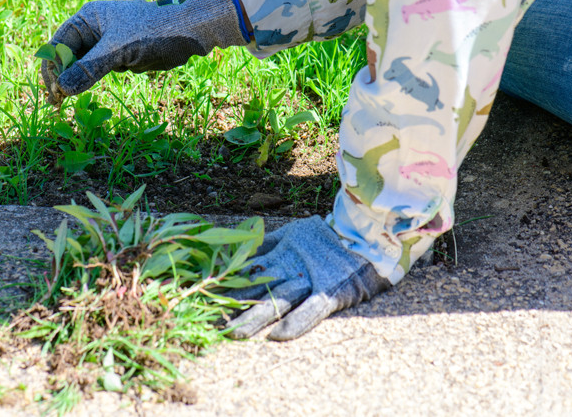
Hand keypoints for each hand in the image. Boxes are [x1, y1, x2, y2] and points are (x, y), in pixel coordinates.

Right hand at [41, 0, 247, 104]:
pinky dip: (88, 81)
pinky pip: (95, 71)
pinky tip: (83, 93)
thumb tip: (64, 88)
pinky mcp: (117, 56)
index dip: (52, 68)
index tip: (55, 91)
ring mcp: (104, 43)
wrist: (188, 33)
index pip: (58, 45)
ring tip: (63, 102)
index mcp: (87, 19)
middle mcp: (92, 29)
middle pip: (65, 56)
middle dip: (60, 77)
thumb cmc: (154, 32)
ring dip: (73, 82)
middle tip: (56, 102)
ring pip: (79, 66)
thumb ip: (90, 68)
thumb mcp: (119, 49)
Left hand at [226, 216, 389, 340]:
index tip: (204, 296)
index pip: (249, 273)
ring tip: (234, 335)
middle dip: (234, 308)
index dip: (227, 285)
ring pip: (278, 301)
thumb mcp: (292, 234)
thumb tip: (237, 247)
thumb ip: (267, 242)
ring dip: (255, 318)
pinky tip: (277, 337)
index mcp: (282, 256)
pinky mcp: (331, 292)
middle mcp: (292, 270)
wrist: (368, 234)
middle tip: (211, 324)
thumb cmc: (329, 237)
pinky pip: (311, 311)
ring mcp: (310, 281)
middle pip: (258, 290)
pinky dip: (295, 323)